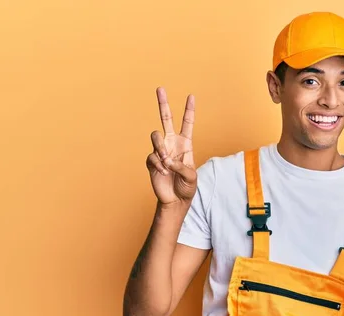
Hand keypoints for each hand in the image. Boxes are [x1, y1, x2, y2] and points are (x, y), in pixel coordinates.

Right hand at [146, 87, 196, 204]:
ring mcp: (161, 151)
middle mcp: (172, 144)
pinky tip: (163, 172)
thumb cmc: (187, 187)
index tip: (191, 96)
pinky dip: (158, 164)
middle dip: (163, 104)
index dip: (189, 110)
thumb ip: (181, 166)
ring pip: (155, 136)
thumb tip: (167, 159)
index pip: (187, 123)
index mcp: (186, 144)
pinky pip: (152, 156)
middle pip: (166, 119)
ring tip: (166, 161)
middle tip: (160, 88)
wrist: (175, 199)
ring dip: (161, 147)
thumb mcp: (191, 176)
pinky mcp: (152, 161)